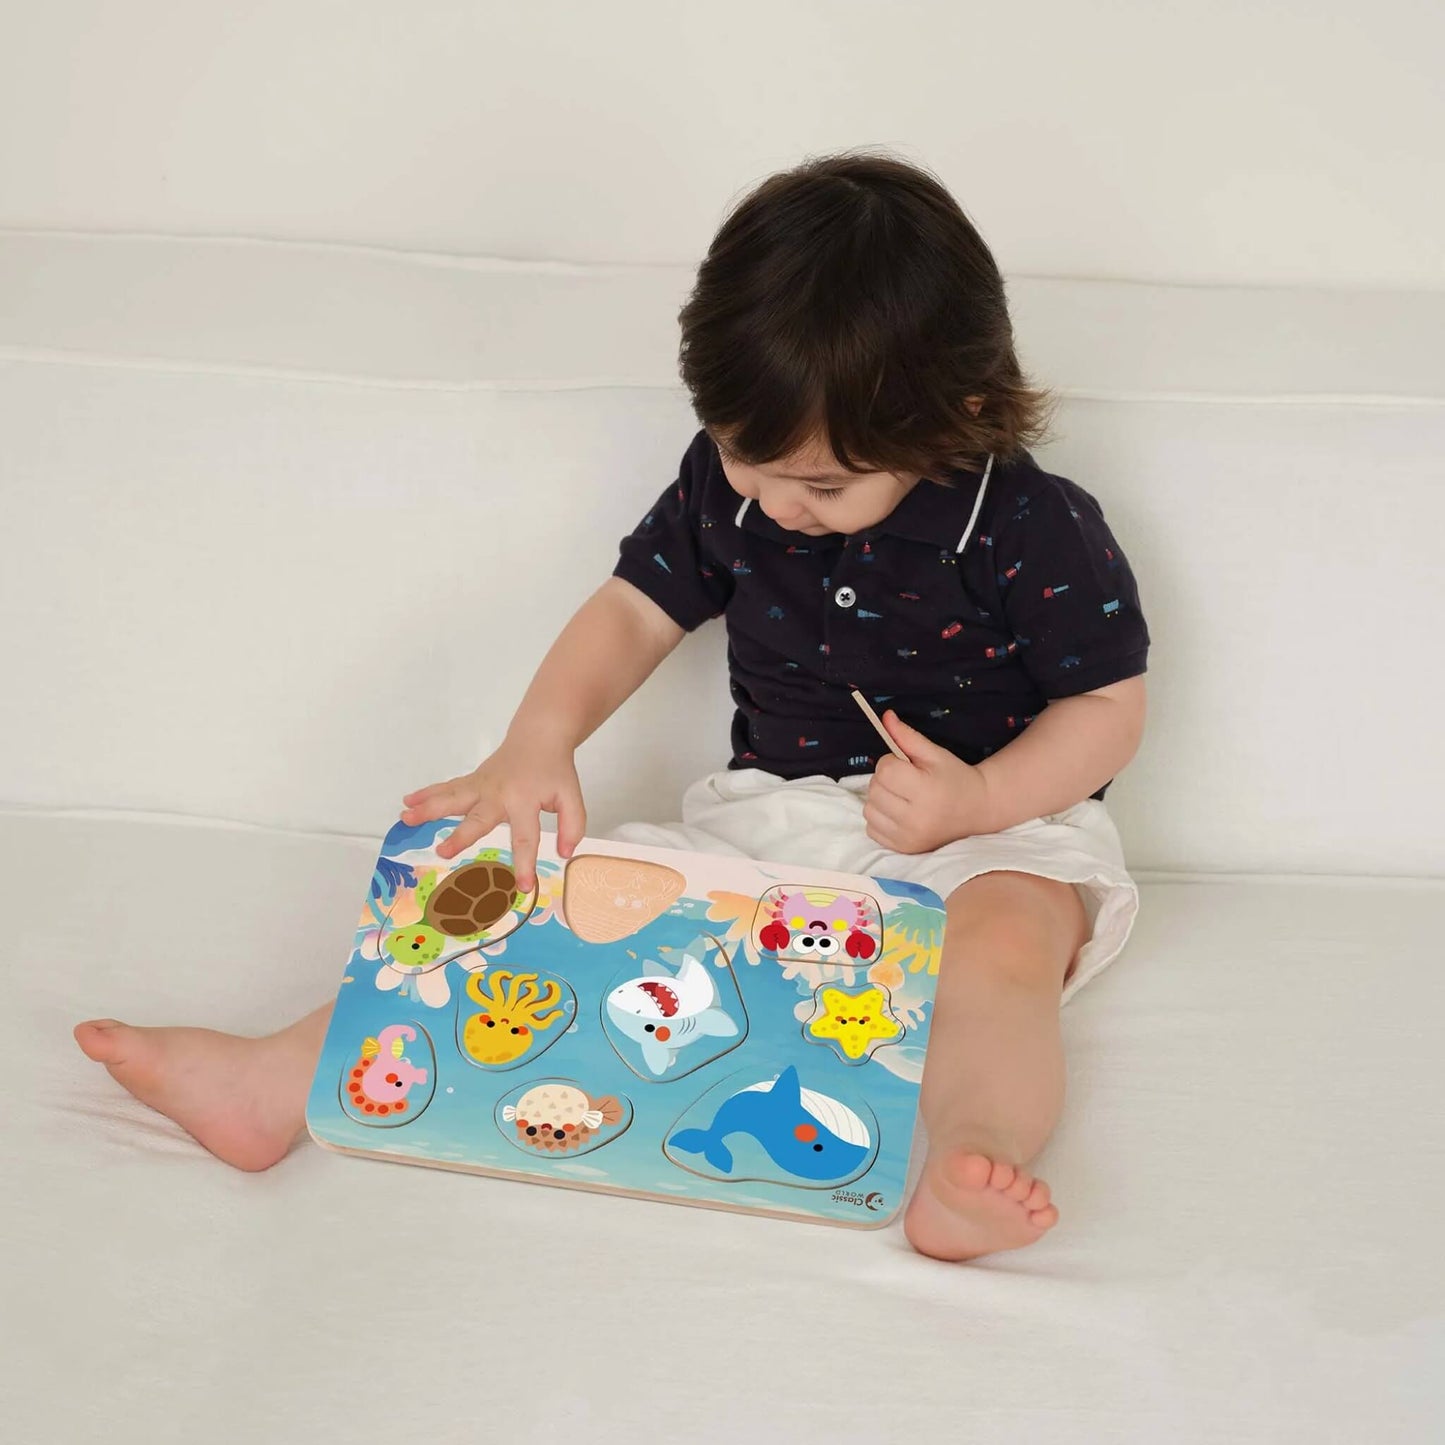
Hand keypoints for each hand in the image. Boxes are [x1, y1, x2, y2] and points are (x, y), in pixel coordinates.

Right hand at [399, 733, 585, 890]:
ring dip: (429, 808)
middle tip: (443, 852)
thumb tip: (565, 853)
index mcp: (525, 801)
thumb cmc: (554, 771)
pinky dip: (426, 793)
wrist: (540, 737)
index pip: (526, 836)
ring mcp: (482, 786)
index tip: (523, 886)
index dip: (525, 863)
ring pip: (453, 798)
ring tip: (406, 818)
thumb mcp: (571, 797)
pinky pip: (447, 788)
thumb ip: (572, 824)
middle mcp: (499, 794)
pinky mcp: (472, 781)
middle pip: (478, 817)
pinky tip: (407, 801)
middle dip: (461, 835)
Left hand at [863, 710, 995, 852]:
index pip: (885, 771)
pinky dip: (880, 817)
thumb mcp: (934, 754)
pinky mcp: (903, 848)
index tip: (906, 765)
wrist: (976, 810)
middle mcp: (915, 818)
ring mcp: (908, 837)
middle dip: (885, 780)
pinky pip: (872, 828)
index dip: (891, 763)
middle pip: (874, 789)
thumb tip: (885, 717)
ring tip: (902, 796)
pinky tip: (899, 812)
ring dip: (880, 799)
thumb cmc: (954, 778)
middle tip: (906, 780)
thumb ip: (907, 736)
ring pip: (869, 809)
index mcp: (926, 791)